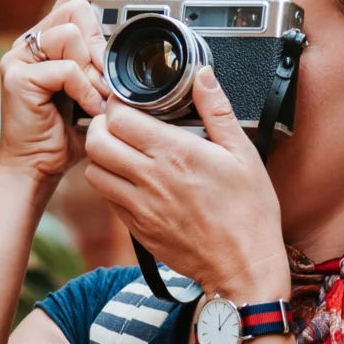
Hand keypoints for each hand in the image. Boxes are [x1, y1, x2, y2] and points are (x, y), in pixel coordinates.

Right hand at [0, 0, 141, 194]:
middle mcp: (32, 42)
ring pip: (69, 32)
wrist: (38, 167)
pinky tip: (88, 108)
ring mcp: (20, 57)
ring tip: (98, 94)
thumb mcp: (96, 93)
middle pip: (76, 8)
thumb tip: (133, 50)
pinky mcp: (16, 76)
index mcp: (52, 41)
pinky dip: (84, 89)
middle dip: (101, 39)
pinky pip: (64, 68)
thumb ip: (106, 68)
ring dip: (93, 66)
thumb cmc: (68, 133)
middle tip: (108, 74)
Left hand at [83, 69, 291, 298]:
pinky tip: (132, 180)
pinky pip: (108, 199)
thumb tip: (202, 76)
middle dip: (101, 125)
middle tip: (117, 123)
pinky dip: (111, 184)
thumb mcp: (243, 154)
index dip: (117, 104)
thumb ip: (217, 111)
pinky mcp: (137, 229)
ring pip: (94, 171)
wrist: (243, 267)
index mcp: (175, 154)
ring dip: (102, 156)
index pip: (119, 118)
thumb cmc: (249, 212)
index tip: (128, 102)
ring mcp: (140, 207)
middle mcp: (151, 179)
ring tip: (121, 151)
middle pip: (96, 141)